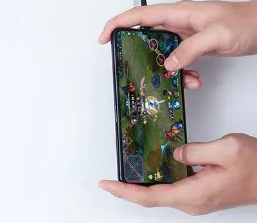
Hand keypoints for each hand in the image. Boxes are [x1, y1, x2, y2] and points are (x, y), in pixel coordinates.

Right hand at [100, 0, 256, 71]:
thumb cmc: (245, 21)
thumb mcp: (216, 36)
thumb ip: (189, 49)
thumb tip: (168, 63)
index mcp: (178, 12)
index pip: (139, 15)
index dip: (118, 24)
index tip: (105, 37)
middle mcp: (178, 20)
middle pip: (146, 32)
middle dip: (138, 50)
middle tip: (132, 64)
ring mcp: (186, 31)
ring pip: (163, 49)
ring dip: (165, 66)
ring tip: (173, 78)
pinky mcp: (195, 43)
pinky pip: (179, 57)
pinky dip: (181, 70)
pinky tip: (191, 78)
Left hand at [100, 134, 256, 214]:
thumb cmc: (254, 165)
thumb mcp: (224, 148)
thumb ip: (194, 150)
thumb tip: (174, 153)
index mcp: (195, 193)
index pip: (151, 196)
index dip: (125, 191)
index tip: (107, 184)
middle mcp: (193, 202)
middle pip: (152, 197)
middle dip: (128, 189)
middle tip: (108, 179)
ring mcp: (198, 200)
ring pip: (161, 194)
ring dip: (141, 186)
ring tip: (123, 174)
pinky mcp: (201, 194)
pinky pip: (172, 190)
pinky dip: (155, 183)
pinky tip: (148, 171)